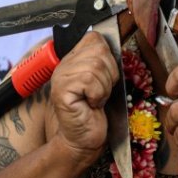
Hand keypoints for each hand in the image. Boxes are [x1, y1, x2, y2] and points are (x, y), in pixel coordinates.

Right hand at [49, 32, 118, 167]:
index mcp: (74, 58)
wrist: (84, 140)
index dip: (108, 57)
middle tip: (101, 92)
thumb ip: (104, 62)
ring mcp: (61, 77)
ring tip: (96, 99)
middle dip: (109, 74)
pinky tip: (91, 104)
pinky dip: (97, 94)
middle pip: (99, 50)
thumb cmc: (95, 112)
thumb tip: (117, 46)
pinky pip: (89, 80)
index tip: (105, 78)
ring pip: (96, 65)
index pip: (95, 38)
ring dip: (104, 87)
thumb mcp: (103, 81)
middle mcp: (64, 64)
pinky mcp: (62, 91)